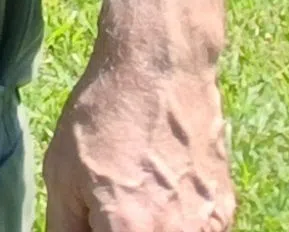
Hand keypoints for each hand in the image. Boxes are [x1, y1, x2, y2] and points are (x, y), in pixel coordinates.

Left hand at [45, 55, 232, 229]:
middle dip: (119, 227)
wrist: (161, 72)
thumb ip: (66, 228)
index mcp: (133, 230)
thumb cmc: (104, 118)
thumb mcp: (63, 175)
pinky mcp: (226, 212)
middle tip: (108, 208)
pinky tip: (159, 191)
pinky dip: (174, 221)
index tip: (93, 220)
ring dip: (149, 225)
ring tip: (133, 194)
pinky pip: (195, 230)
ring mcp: (211, 226)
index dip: (98, 231)